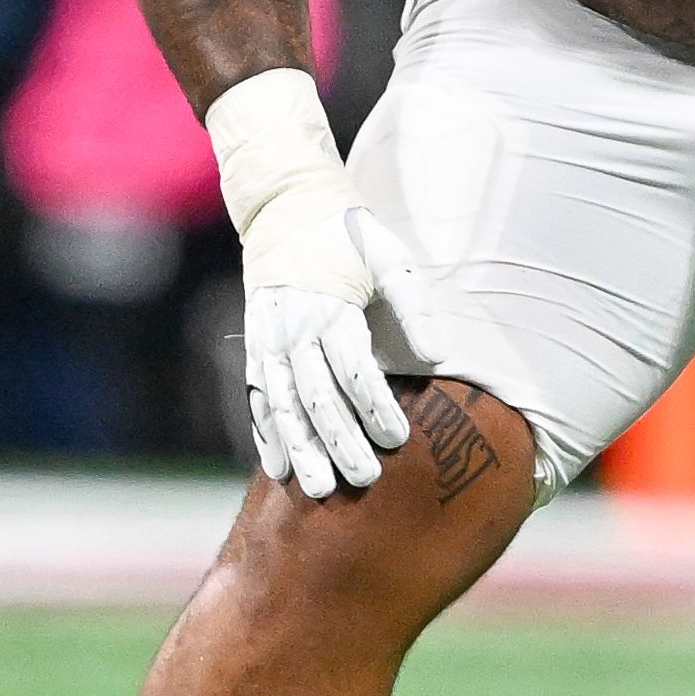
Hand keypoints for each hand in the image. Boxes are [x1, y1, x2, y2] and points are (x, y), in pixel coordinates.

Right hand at [241, 195, 438, 497]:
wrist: (284, 205)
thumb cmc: (348, 235)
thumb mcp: (388, 257)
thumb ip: (413, 306)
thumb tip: (440, 357)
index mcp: (331, 306)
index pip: (354, 368)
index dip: (376, 407)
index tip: (400, 440)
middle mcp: (293, 327)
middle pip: (315, 396)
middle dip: (339, 441)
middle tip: (365, 480)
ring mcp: (268, 340)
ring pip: (282, 406)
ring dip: (299, 450)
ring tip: (317, 490)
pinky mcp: (255, 347)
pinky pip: (258, 398)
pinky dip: (266, 435)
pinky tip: (278, 468)